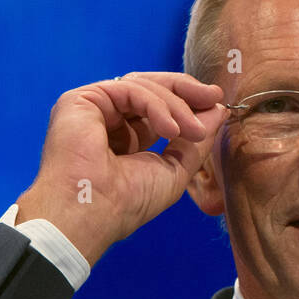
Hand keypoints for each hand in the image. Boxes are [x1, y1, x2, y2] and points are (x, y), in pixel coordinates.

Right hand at [15, 72, 226, 265]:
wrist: (92, 212)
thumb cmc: (127, 202)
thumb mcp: (175, 168)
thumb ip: (197, 140)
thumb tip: (218, 109)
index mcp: (125, 137)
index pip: (158, 106)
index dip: (187, 101)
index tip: (216, 102)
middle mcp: (107, 119)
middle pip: (150, 88)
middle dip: (186, 90)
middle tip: (213, 96)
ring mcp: (92, 108)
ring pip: (142, 86)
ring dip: (176, 105)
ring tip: (194, 131)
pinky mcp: (81, 100)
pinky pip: (129, 89)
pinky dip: (156, 105)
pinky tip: (171, 130)